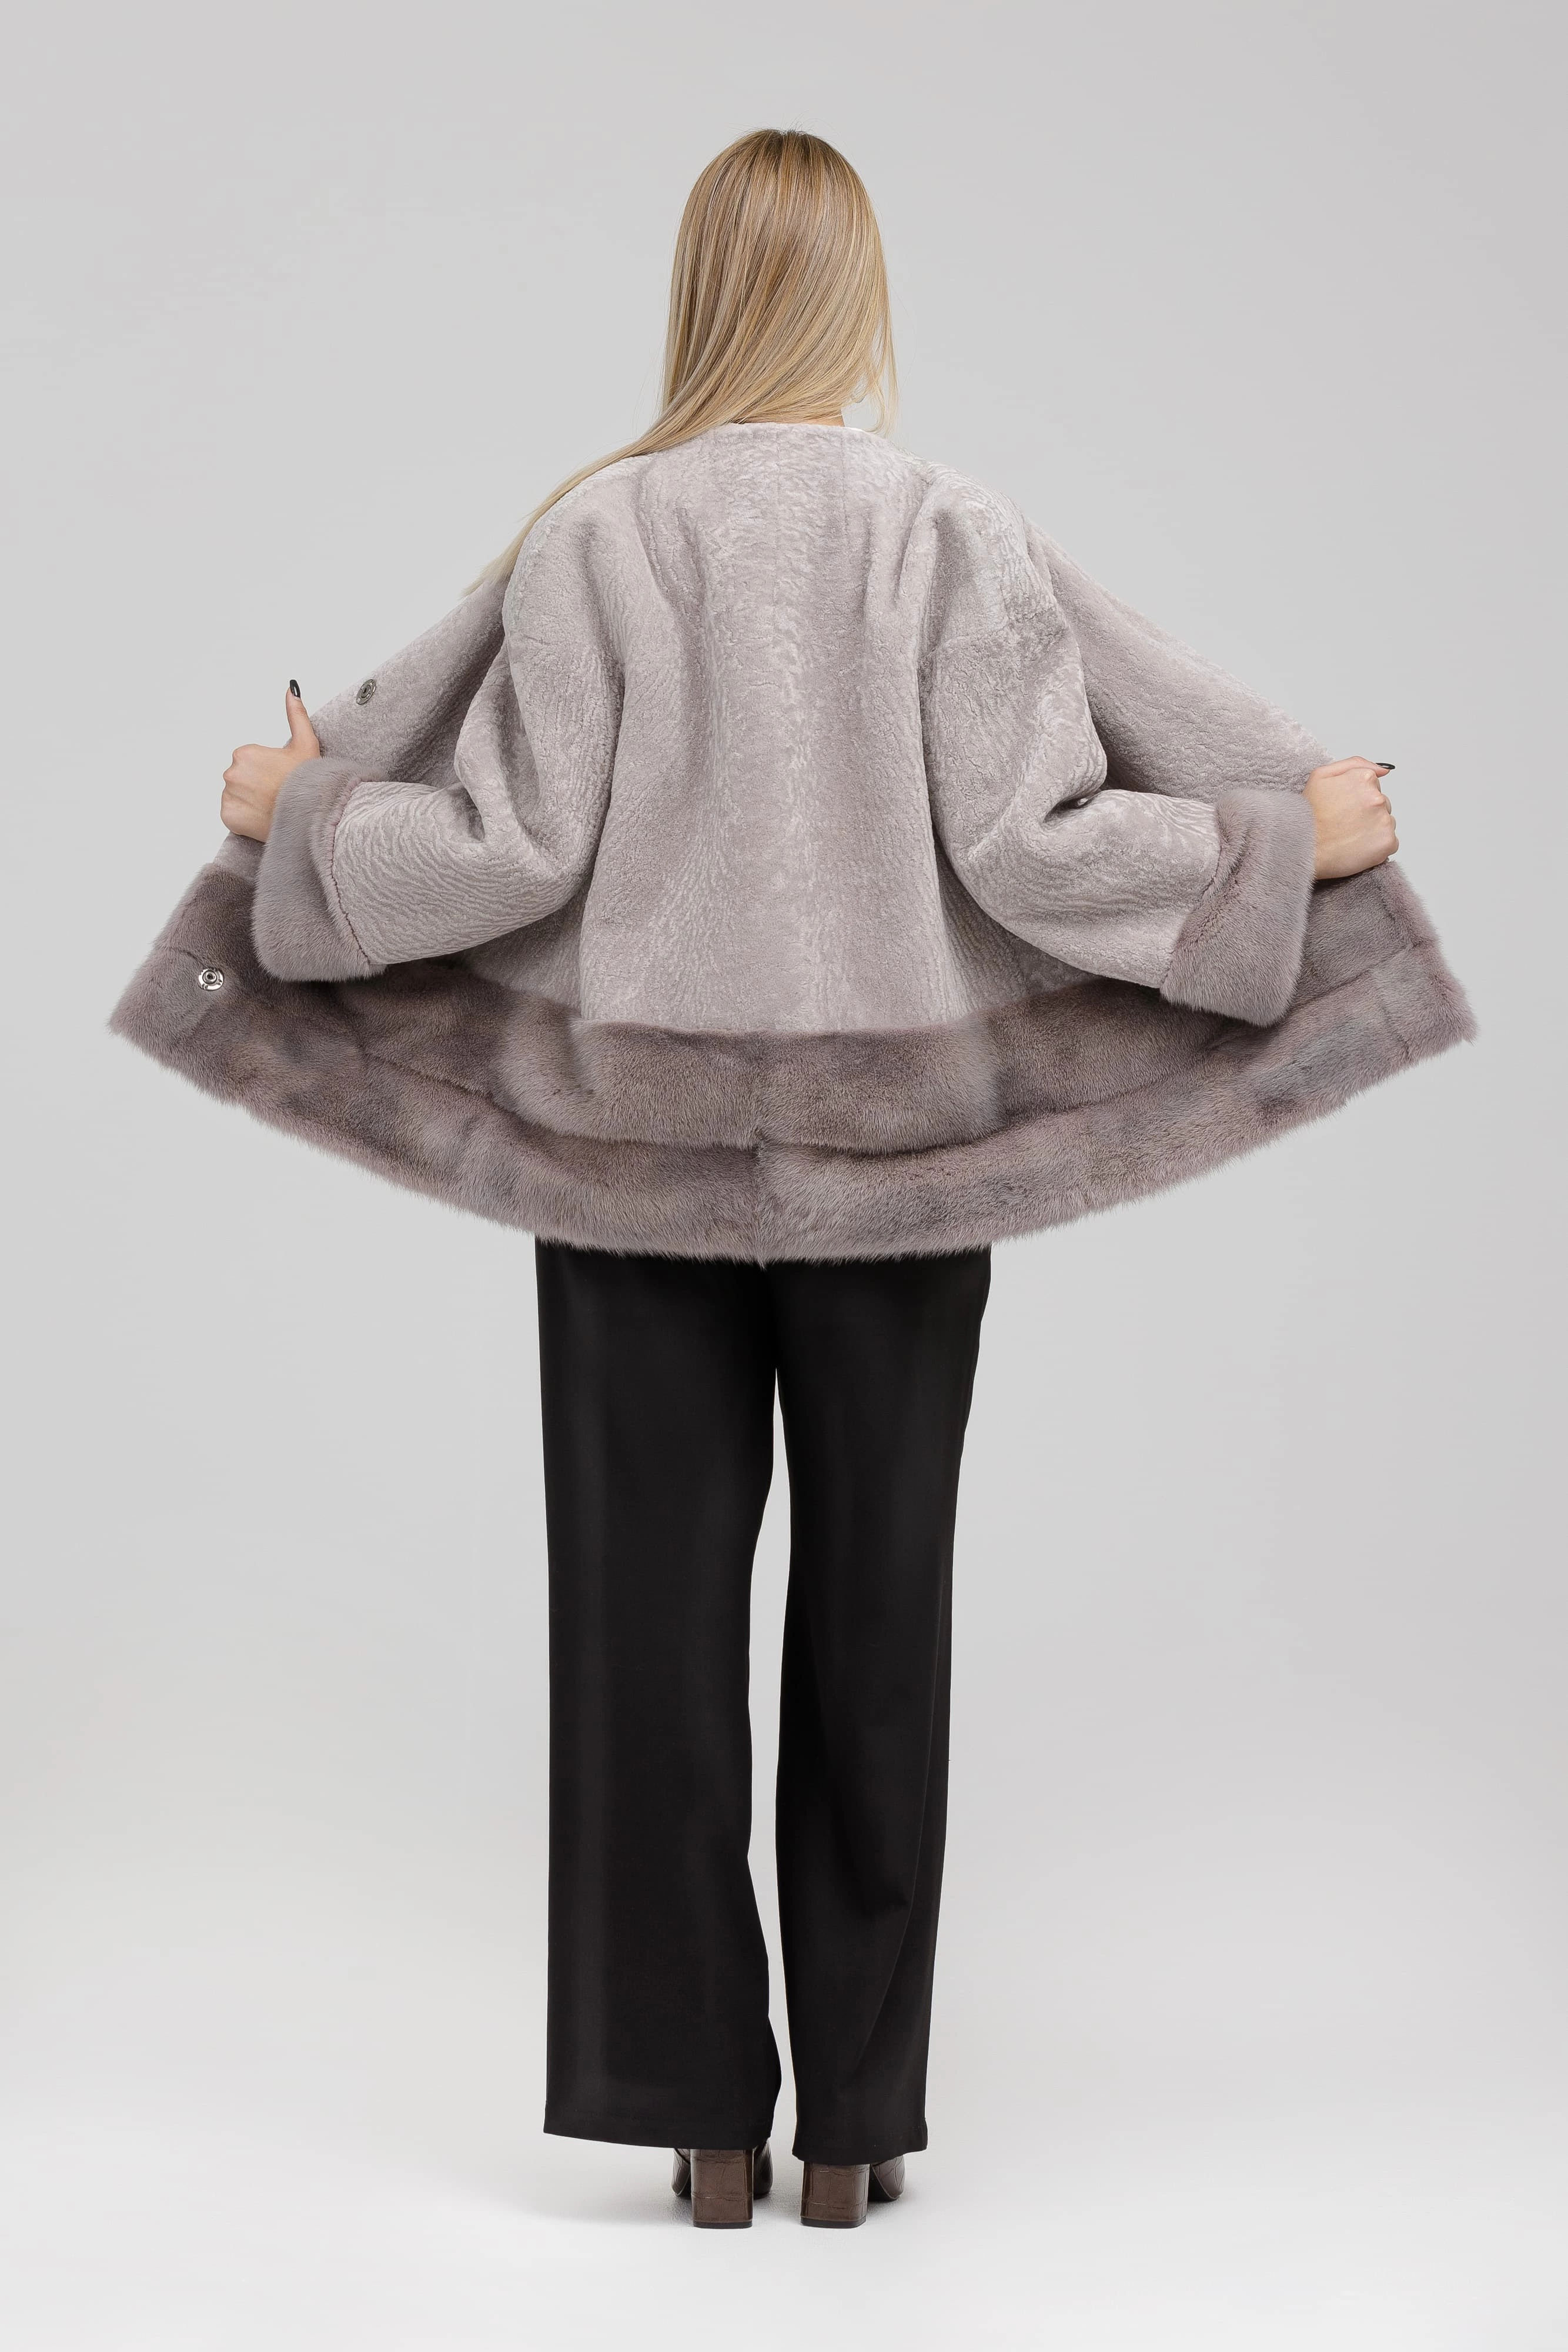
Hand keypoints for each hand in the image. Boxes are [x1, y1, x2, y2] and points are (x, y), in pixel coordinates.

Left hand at [221, 687, 320, 841]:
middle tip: (276, 793)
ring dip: (250, 801)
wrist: (309, 816)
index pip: (249, 761)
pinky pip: (232, 814)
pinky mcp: (228, 816)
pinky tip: (262, 816)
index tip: (280, 778)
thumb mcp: (305, 743)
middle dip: (255, 784)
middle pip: (241, 777)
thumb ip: (295, 714)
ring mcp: (228, 796)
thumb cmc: (308, 781)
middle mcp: (231, 772)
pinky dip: (244, 817)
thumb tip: (292, 689)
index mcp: (245, 753)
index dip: (266, 770)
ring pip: (236, 796)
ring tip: (271, 805)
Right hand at [1304, 757, 1397, 879]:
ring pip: (1386, 822)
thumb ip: (1354, 764)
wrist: (1302, 848)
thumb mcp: (1321, 776)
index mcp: (1364, 779)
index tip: (1342, 809)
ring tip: (1349, 837)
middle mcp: (1378, 798)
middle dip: (1367, 813)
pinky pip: (1389, 842)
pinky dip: (1377, 846)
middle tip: (1344, 824)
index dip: (1356, 799)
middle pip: (1382, 804)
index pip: (1372, 787)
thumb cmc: (1308, 815)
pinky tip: (1357, 847)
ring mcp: (1384, 821)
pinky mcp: (1387, 842)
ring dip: (1372, 829)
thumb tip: (1383, 770)